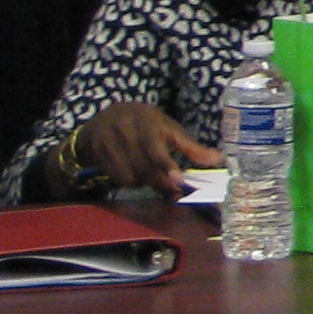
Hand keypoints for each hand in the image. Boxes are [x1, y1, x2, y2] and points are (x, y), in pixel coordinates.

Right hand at [71, 102, 218, 197]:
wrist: (102, 120)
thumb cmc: (144, 124)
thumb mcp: (167, 128)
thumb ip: (190, 146)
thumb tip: (217, 159)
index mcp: (145, 120)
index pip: (154, 146)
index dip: (165, 164)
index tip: (178, 180)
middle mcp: (123, 129)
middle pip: (143, 166)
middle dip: (161, 182)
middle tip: (176, 193)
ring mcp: (106, 142)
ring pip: (129, 176)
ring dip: (144, 182)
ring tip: (151, 175)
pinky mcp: (95, 153)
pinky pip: (116, 178)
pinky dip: (129, 181)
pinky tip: (133, 173)